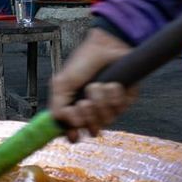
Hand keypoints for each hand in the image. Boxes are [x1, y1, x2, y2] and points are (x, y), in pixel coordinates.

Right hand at [48, 28, 137, 142]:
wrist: (104, 47)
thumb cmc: (82, 62)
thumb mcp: (61, 84)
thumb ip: (57, 107)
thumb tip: (63, 125)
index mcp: (74, 109)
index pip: (74, 132)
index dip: (74, 134)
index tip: (73, 132)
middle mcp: (92, 112)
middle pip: (92, 130)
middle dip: (88, 114)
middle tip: (84, 101)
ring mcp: (109, 107)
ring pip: (107, 120)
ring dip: (101, 100)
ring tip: (97, 85)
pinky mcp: (125, 101)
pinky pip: (121, 107)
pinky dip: (114, 94)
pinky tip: (111, 83)